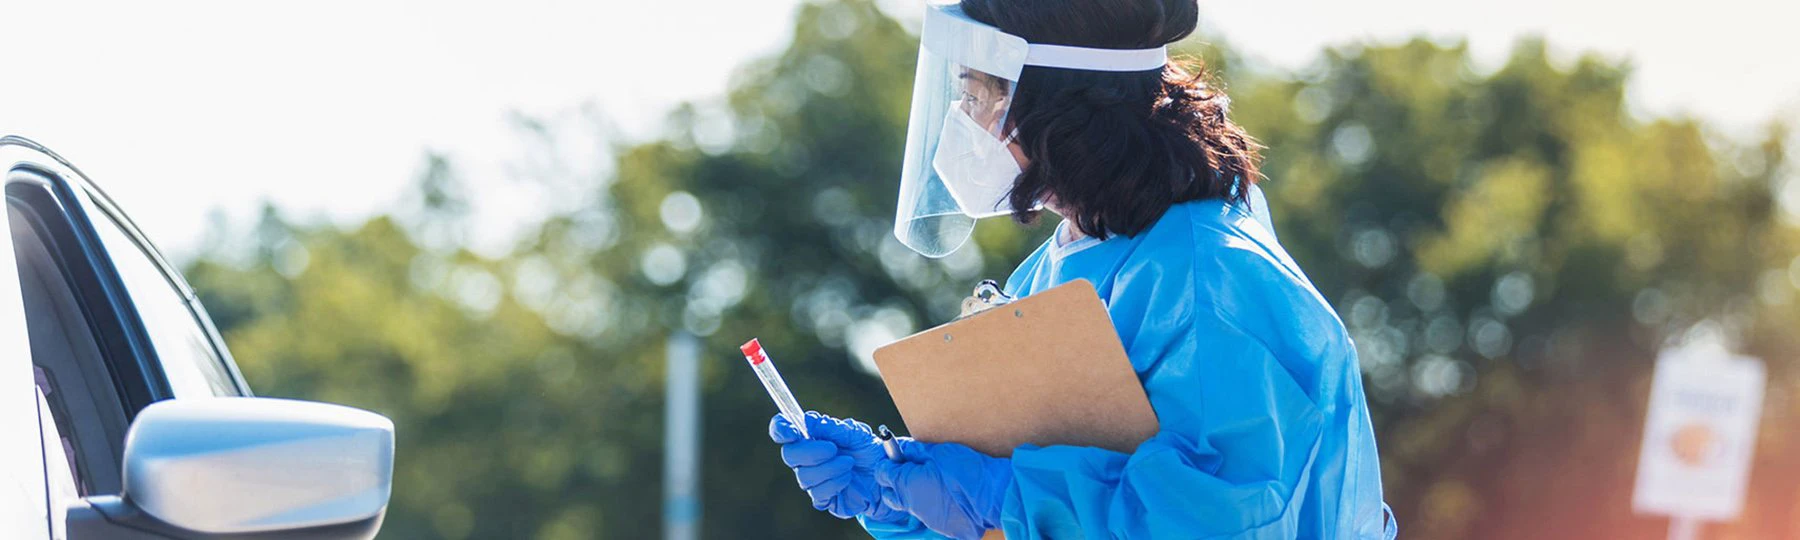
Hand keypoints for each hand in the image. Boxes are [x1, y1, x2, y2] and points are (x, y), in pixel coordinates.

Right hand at [769, 412, 903, 520]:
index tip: (790, 431)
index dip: (781, 429)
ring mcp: (812, 479)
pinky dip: (835, 483)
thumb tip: (810, 421)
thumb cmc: (868, 451)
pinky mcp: (822, 498)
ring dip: (829, 468)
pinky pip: (818, 494)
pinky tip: (848, 478)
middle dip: (811, 451)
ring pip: (804, 476)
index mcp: (810, 436)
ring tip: (849, 463)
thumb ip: (833, 428)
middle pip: (789, 455)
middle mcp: (806, 458)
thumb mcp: (856, 433)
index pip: (783, 430)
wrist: (885, 476)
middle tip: (833, 449)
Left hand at [873, 438, 1011, 539]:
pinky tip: (948, 496)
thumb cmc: (966, 470)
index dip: (889, 462)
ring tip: (936, 483)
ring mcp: (927, 519)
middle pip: (890, 495)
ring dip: (917, 494)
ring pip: (912, 505)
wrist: (992, 496)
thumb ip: (916, 451)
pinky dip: (933, 504)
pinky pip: (930, 514)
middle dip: (895, 483)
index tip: (898, 456)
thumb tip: (902, 448)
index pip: (882, 474)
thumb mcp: (939, 452)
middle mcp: (912, 505)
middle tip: (911, 470)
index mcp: (907, 484)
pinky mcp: (941, 527)